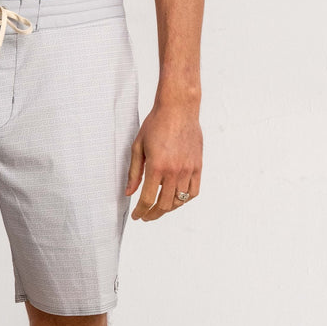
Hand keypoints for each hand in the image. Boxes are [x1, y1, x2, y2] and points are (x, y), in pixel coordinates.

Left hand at [126, 101, 201, 221]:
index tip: (137, 216)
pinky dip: (185, 199)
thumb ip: (134, 172)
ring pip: (179, 201)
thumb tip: (129, 192)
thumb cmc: (156, 124)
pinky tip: (177, 199)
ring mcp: (188, 169)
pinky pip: (193, 191)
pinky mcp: (198, 166)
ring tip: (160, 208)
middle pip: (164, 204)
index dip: (141, 212)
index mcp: (156, 166)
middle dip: (153, 214)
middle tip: (146, 215)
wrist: (178, 109)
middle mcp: (174, 171)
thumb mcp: (138, 147)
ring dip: (168, 208)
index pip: (147, 199)